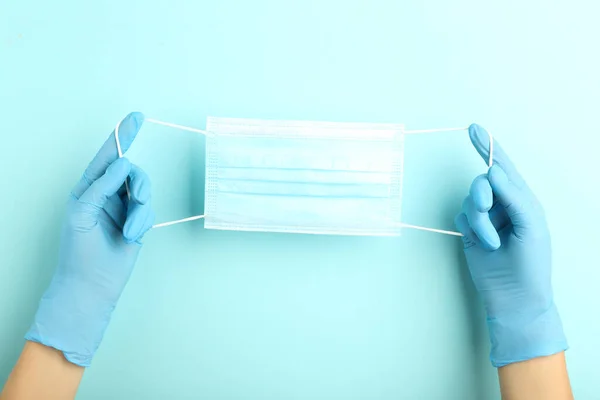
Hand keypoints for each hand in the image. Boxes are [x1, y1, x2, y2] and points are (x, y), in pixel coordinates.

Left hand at [25, 112, 154, 366]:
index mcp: (88, 187)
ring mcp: (123, 208)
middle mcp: (107, 194)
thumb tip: (124, 162)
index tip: (136, 117)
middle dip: (137, 184)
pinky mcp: (137, 222)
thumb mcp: (82, 212)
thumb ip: (102, 184)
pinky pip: (149, 210)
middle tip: (137, 197)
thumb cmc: (78, 250)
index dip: (122, 135)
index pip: (107, 155)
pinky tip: (132, 235)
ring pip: (144, 191)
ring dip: (140, 209)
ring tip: (131, 229)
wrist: (92, 284)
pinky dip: (144, 221)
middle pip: (132, 172)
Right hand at [455, 124, 566, 366]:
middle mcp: (503, 204)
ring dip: (479, 221)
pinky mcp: (470, 231)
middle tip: (485, 209)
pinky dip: (470, 228)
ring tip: (491, 241)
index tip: (473, 128)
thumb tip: (492, 171)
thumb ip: (514, 195)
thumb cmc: (532, 262)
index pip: (504, 166)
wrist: (514, 297)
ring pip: (469, 201)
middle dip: (481, 195)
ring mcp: (485, 218)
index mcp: (523, 198)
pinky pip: (461, 216)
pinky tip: (483, 244)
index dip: (488, 147)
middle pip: (482, 182)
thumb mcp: (531, 225)